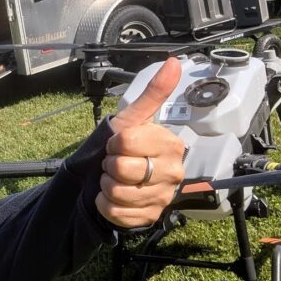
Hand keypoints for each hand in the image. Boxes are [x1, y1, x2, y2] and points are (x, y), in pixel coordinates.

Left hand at [97, 58, 186, 227]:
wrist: (113, 178)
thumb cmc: (124, 147)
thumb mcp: (133, 119)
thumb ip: (154, 93)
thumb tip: (174, 62)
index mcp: (171, 145)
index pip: (127, 142)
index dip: (114, 143)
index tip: (118, 144)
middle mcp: (172, 173)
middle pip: (121, 169)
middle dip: (109, 165)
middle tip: (115, 163)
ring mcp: (162, 197)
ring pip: (117, 193)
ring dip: (106, 186)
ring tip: (114, 179)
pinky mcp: (150, 218)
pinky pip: (117, 213)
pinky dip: (106, 205)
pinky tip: (113, 198)